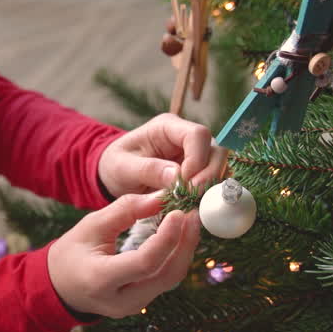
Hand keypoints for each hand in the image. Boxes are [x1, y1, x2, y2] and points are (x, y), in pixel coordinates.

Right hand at [48, 192, 199, 318]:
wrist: (60, 286)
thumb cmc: (72, 253)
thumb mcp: (91, 225)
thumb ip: (125, 210)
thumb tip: (161, 197)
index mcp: (101, 280)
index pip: (145, 263)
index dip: (166, 238)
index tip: (179, 213)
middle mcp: (121, 300)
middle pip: (166, 275)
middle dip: (184, 243)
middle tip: (192, 214)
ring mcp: (134, 306)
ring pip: (170, 279)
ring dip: (184, 249)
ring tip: (190, 221)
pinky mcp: (142, 303)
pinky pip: (165, 280)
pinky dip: (176, 256)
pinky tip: (180, 236)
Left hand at [98, 113, 217, 197]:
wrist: (114, 176)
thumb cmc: (115, 165)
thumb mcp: (123, 167)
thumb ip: (148, 169)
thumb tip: (178, 175)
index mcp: (167, 127)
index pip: (197, 134)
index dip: (197, 158)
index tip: (185, 182)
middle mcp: (185, 137)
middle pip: (215, 149)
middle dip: (209, 174)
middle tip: (193, 196)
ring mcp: (193, 155)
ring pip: (218, 166)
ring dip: (210, 185)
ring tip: (193, 202)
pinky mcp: (196, 172)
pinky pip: (212, 180)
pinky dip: (208, 193)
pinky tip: (195, 204)